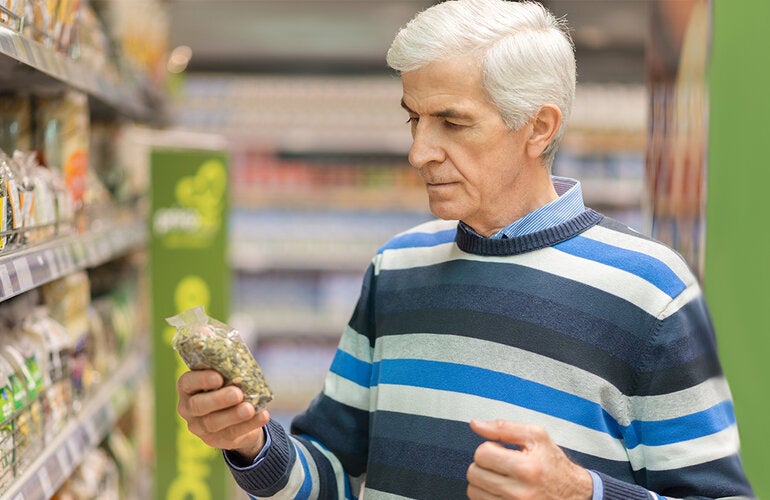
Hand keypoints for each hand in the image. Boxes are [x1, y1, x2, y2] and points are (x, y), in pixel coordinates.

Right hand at [177, 369, 270, 461]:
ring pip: (213, 423)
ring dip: (233, 415)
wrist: (238, 415)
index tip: (219, 378)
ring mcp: (200, 427)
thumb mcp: (226, 376)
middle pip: (198, 405)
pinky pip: (232, 433)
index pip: (187, 382)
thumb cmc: (229, 386)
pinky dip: (249, 424)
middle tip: (237, 393)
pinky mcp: (216, 440)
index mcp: (188, 388)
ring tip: (250, 409)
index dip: (201, 380)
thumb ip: (228, 370)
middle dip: (218, 399)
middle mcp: (188, 408)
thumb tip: (242, 361)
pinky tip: (262, 416)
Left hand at [467, 419, 592, 499]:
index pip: (482, 454)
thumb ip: (503, 427)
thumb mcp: (536, 437)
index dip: (489, 448)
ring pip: (473, 491)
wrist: (574, 493)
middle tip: (500, 464)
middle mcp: (520, 493)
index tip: (501, 451)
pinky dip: (487, 495)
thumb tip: (475, 424)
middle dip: (483, 465)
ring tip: (500, 477)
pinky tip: (501, 490)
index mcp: (526, 468)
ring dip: (483, 482)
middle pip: (474, 474)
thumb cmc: (553, 464)